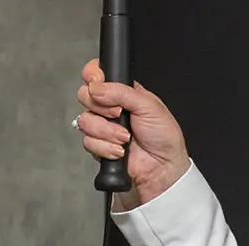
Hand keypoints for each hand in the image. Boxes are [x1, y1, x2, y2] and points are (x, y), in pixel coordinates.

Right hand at [74, 58, 190, 208]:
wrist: (163, 168)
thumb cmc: (164, 137)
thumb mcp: (150, 106)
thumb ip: (122, 92)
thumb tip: (97, 88)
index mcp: (122, 92)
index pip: (96, 74)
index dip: (92, 76)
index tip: (98, 82)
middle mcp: (110, 107)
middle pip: (84, 95)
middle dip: (102, 108)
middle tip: (119, 114)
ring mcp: (103, 127)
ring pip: (85, 120)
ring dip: (107, 132)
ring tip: (126, 138)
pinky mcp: (99, 145)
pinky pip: (88, 142)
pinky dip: (106, 147)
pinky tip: (120, 151)